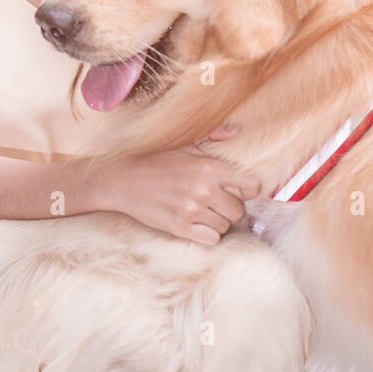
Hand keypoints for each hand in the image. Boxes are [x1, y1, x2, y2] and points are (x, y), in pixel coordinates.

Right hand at [101, 136, 260, 246]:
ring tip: (205, 213)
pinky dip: (208, 235)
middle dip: (231, 208)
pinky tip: (198, 225)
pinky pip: (211, 240)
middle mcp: (203, 190)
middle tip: (217, 203)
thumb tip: (234, 131)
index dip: (250, 190)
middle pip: (238, 211)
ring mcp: (191, 211)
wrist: (122, 180)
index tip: (242, 191)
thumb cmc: (156, 160)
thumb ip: (213, 137)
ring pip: (225, 226)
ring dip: (218, 222)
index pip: (250, 185)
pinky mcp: (178, 228)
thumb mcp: (185, 144)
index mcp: (209, 167)